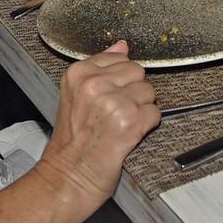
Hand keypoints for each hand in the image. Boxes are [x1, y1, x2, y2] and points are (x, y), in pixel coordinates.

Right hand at [37, 43, 158, 210]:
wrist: (67, 178)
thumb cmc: (71, 143)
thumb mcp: (75, 96)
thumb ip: (100, 68)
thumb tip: (122, 45)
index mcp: (79, 74)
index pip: (120, 58)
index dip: (120, 81)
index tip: (110, 96)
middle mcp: (95, 84)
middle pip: (138, 73)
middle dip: (133, 93)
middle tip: (115, 114)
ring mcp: (113, 102)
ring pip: (149, 93)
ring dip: (141, 111)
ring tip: (119, 126)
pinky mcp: (130, 122)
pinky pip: (155, 114)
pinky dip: (146, 127)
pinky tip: (128, 136)